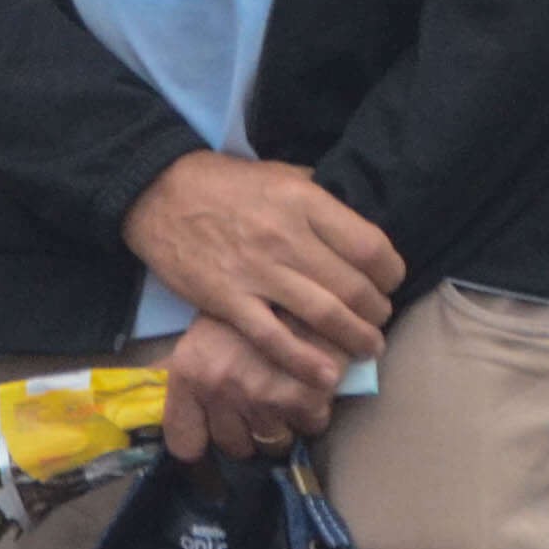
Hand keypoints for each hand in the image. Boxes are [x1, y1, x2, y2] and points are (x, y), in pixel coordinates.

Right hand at [119, 152, 399, 397]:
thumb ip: (320, 200)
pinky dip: (305, 361)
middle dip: (377, 311)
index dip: (391, 272)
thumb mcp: (280, 174)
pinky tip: (326, 375)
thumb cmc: (224, 183)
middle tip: (379, 319)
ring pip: (324, 316)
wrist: (157, 193)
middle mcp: (286, 238)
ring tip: (366, 347)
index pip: (370, 246)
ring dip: (356, 338)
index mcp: (303, 201)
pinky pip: (274, 338)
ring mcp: (257, 272)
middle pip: (353, 287)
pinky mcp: (228, 301)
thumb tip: (358, 227)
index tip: (389, 282)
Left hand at [160, 312, 337, 462]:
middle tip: (261, 398)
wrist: (296, 270)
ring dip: (283, 421)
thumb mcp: (204, 329)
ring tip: (286, 387)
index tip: (214, 432)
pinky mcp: (304, 396)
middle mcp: (220, 388)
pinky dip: (315, 409)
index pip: (184, 443)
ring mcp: (262, 395)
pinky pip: (311, 426)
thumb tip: (165, 394)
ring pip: (274, 440)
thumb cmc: (247, 297)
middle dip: (250, 429)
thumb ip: (185, 368)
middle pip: (236, 447)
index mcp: (190, 372)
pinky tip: (310, 381)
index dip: (201, 442)